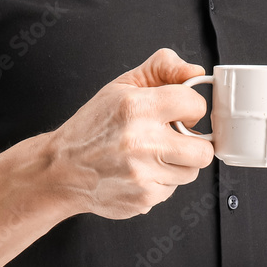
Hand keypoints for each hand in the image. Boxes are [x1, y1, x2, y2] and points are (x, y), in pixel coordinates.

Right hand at [48, 48, 214, 219]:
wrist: (62, 169)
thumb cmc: (92, 126)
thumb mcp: (123, 84)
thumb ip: (163, 68)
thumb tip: (195, 73)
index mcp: (138, 107)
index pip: (195, 105)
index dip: (191, 108)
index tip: (181, 111)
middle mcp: (142, 142)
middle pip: (204, 150)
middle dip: (194, 143)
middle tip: (175, 137)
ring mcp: (143, 174)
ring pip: (191, 172)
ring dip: (179, 163)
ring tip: (154, 154)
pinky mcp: (143, 199)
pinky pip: (172, 190)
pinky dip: (162, 181)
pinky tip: (142, 170)